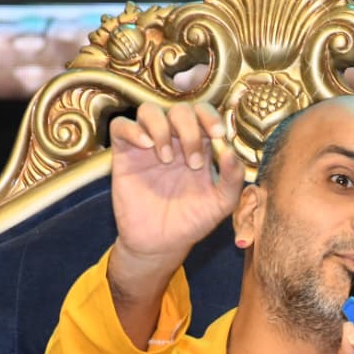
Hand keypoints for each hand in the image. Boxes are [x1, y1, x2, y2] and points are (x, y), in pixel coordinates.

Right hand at [109, 101, 244, 284]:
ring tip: (166, 159)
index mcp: (198, 145)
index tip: (217, 135)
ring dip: (162, 128)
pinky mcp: (124, 154)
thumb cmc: (191, 221)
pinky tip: (146, 147)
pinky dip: (133, 129)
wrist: (161, 243)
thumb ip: (232, 179)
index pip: (203, 113)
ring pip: (149, 110)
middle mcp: (173, 140)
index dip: (211, 116)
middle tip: (194, 162)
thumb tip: (230, 151)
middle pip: (179, 110)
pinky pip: (121, 126)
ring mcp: (147, 145)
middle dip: (190, 130)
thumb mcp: (220, 203)